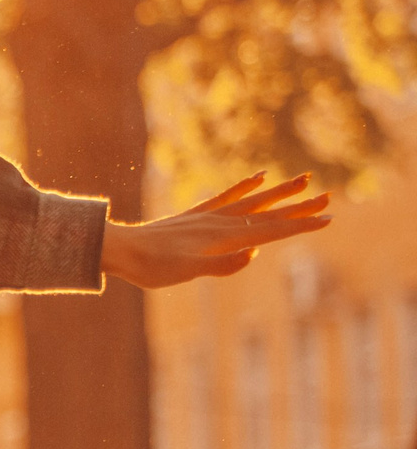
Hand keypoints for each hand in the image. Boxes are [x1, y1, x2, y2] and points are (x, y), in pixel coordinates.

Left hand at [98, 174, 327, 289]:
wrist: (119, 249)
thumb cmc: (152, 266)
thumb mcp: (187, 272)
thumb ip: (221, 265)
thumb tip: (252, 253)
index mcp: (224, 237)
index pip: (271, 230)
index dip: (300, 225)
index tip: (328, 218)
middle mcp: (220, 222)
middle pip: (268, 213)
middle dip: (300, 207)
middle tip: (330, 197)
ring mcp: (208, 216)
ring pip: (253, 201)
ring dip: (280, 192)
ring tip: (304, 179)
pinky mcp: (195, 214)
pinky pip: (227, 195)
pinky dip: (246, 186)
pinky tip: (259, 176)